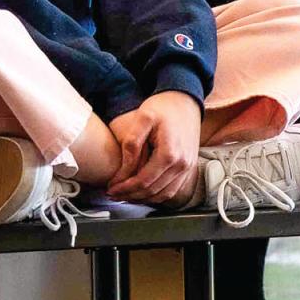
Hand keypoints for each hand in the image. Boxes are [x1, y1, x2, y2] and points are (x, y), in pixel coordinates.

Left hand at [106, 90, 202, 204]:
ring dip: (142, 199)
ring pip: (163, 195)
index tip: (110, 189)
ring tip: (125, 195)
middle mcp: (182, 164)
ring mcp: (187, 167)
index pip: (143, 181)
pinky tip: (142, 191)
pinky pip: (172, 189)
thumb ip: (131, 144)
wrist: (185, 101)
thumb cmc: (164, 107)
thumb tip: (123, 171)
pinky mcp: (188, 167)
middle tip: (113, 194)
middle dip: (130, 196)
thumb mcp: (143, 118)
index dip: (124, 188)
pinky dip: (155, 195)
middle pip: (152, 191)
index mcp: (170, 153)